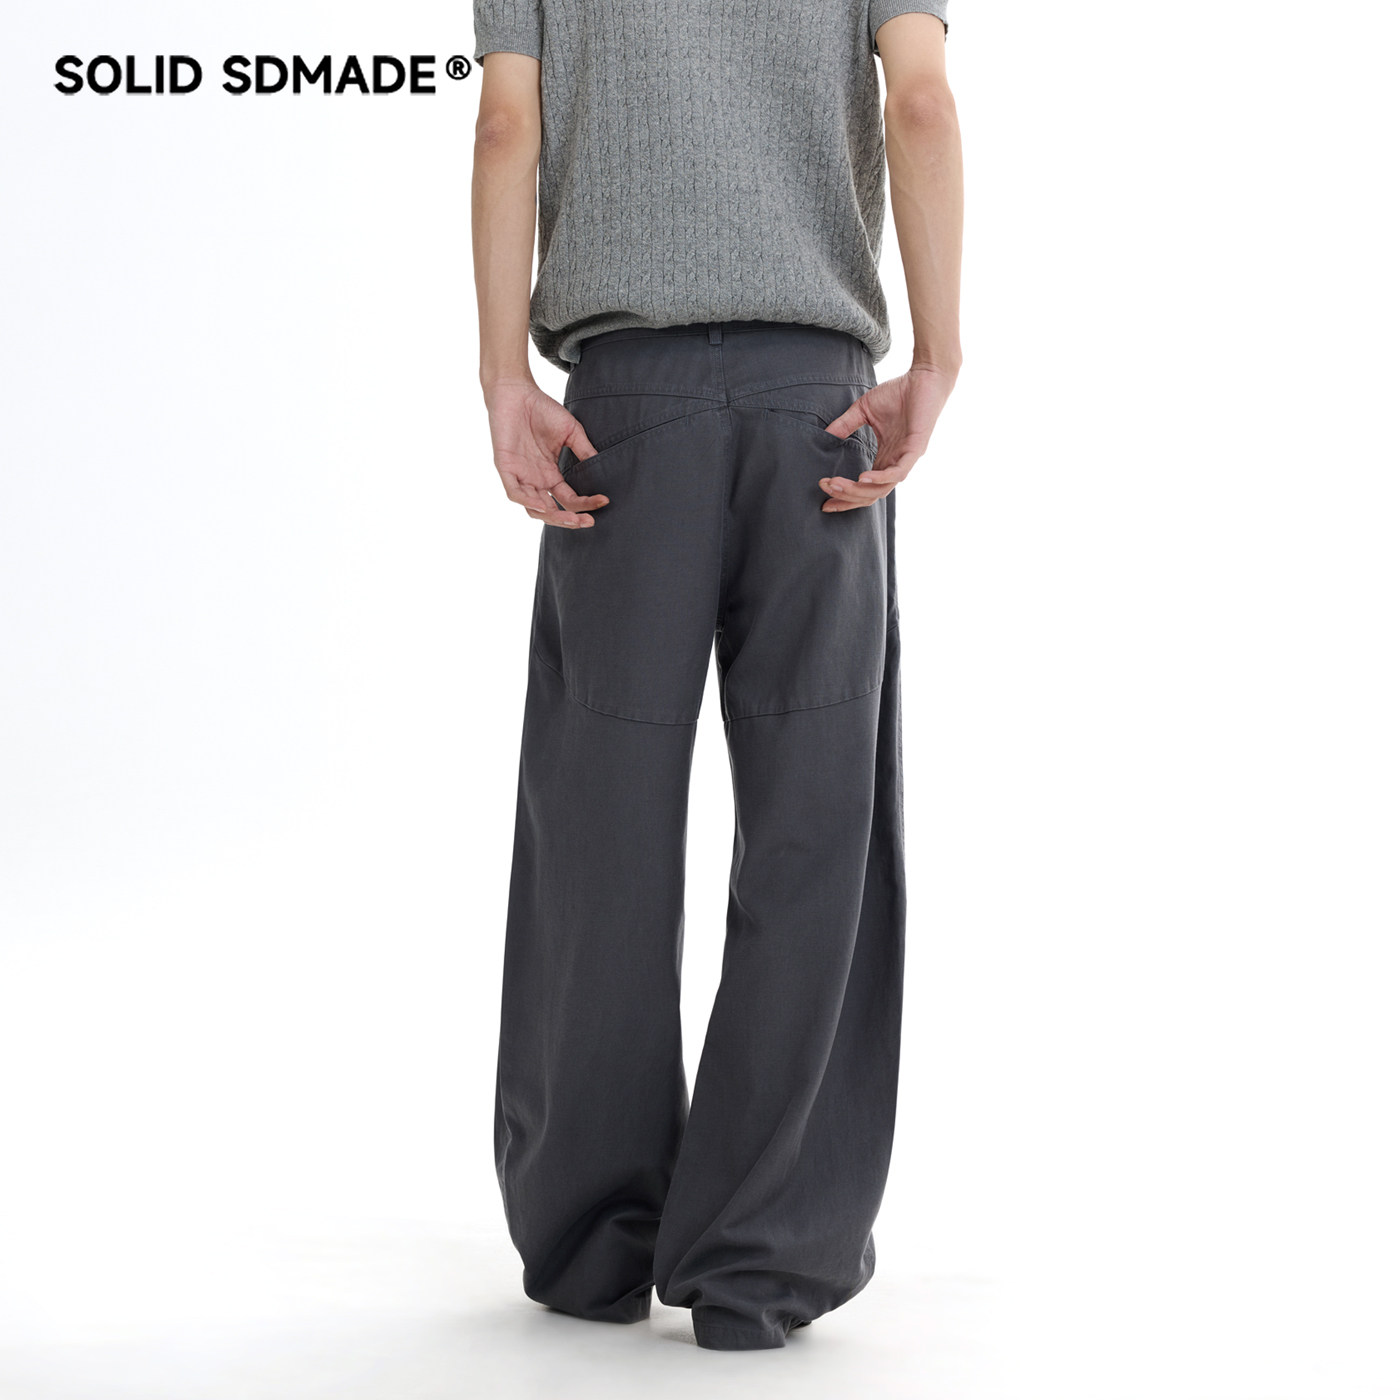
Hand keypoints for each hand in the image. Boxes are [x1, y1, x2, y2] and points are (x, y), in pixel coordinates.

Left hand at [483, 377, 610, 527]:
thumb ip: (584, 451)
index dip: (587, 503)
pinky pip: (515, 492)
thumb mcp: (571, 432)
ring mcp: (520, 476)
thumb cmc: (542, 409)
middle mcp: (536, 480)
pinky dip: (528, 501)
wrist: (516, 391)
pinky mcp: (505, 468)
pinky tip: (544, 503)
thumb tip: (603, 470)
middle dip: (571, 520)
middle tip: (588, 522)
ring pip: (534, 509)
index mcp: (551, 474)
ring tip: (571, 518)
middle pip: (553, 511)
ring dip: (552, 517)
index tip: (604, 501)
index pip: (570, 498)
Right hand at [817, 364, 955, 511]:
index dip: (845, 497)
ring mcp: (906, 459)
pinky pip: (898, 473)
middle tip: (825, 489)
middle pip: (870, 495)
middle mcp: (895, 464)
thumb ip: (845, 425)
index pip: (864, 488)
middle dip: (846, 497)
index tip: (824, 502)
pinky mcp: (916, 450)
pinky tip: (862, 478)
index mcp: (884, 458)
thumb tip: (825, 436)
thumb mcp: (863, 410)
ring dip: (857, 491)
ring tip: (836, 485)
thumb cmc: (899, 393)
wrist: (925, 378)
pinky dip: (880, 479)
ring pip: (881, 489)